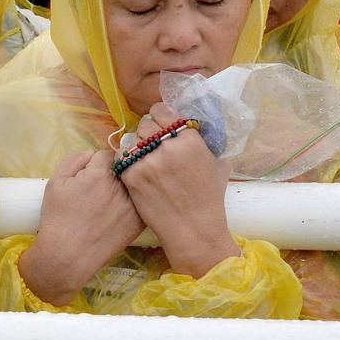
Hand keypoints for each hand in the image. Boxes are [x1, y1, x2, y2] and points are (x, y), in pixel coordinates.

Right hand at [19, 150, 144, 304]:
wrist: (68, 255)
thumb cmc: (57, 219)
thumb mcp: (55, 183)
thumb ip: (74, 160)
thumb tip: (92, 154)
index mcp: (99, 174)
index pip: (106, 155)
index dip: (96, 164)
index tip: (89, 176)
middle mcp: (120, 187)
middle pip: (121, 169)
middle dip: (111, 175)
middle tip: (97, 192)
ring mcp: (132, 205)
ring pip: (131, 186)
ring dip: (122, 189)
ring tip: (105, 205)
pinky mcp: (139, 222)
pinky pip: (137, 204)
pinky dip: (129, 206)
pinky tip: (115, 216)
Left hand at [120, 103, 239, 276]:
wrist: (193, 228)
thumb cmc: (209, 197)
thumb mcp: (217, 163)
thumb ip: (204, 141)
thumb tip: (192, 126)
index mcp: (189, 139)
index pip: (161, 110)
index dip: (159, 117)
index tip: (160, 124)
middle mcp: (167, 146)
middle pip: (144, 125)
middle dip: (148, 133)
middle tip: (152, 145)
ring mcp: (146, 161)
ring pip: (131, 141)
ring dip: (137, 147)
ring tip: (146, 160)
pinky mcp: (131, 175)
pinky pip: (122, 158)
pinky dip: (128, 162)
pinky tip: (137, 170)